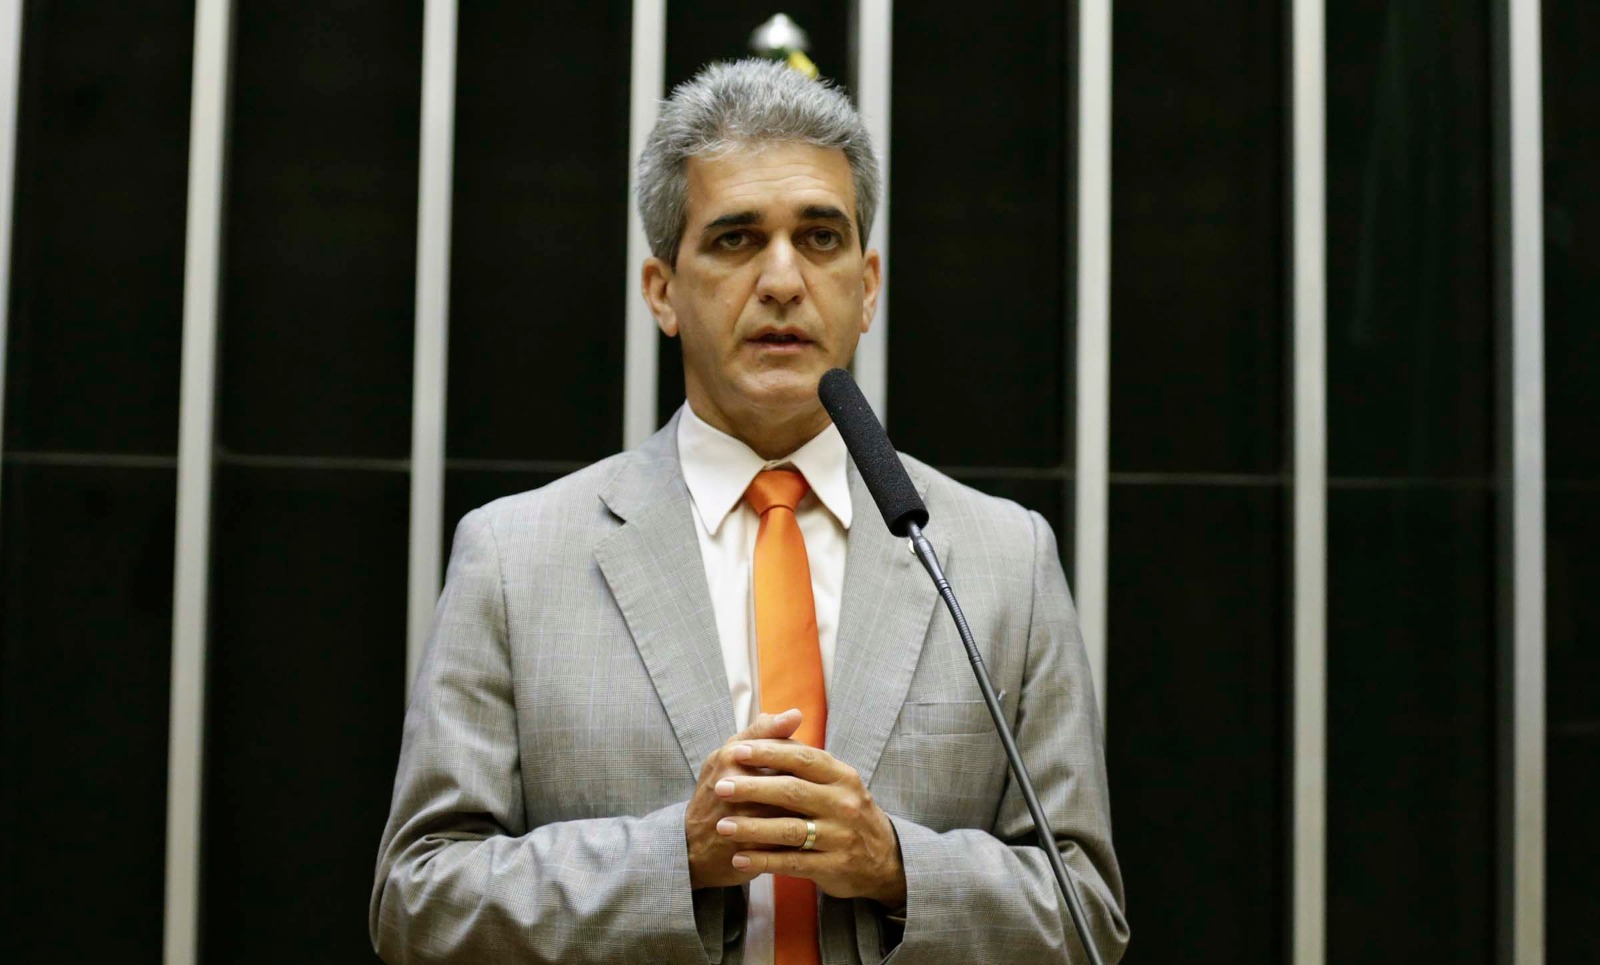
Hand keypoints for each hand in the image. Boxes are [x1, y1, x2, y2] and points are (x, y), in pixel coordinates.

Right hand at [685, 709, 804, 889]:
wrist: (692, 846)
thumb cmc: (715, 792)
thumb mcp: (729, 755)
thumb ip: (762, 732)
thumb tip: (796, 714)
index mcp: (732, 758)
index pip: (786, 750)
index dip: (802, 760)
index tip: (805, 768)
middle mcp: (736, 787)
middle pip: (793, 781)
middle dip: (808, 788)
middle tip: (813, 792)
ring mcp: (743, 820)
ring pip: (794, 812)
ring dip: (810, 813)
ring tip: (814, 812)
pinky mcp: (752, 849)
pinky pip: (788, 841)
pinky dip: (803, 837)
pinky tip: (808, 834)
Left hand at [712, 739, 906, 906]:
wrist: (883, 860)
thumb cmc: (847, 812)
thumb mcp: (836, 781)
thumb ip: (803, 756)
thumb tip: (773, 718)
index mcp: (842, 777)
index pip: (802, 758)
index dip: (768, 753)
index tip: (736, 750)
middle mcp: (843, 804)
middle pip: (792, 792)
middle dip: (753, 788)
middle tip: (720, 787)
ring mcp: (839, 837)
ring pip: (789, 830)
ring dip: (752, 828)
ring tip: (722, 826)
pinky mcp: (833, 866)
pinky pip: (792, 862)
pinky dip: (764, 860)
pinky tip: (739, 859)